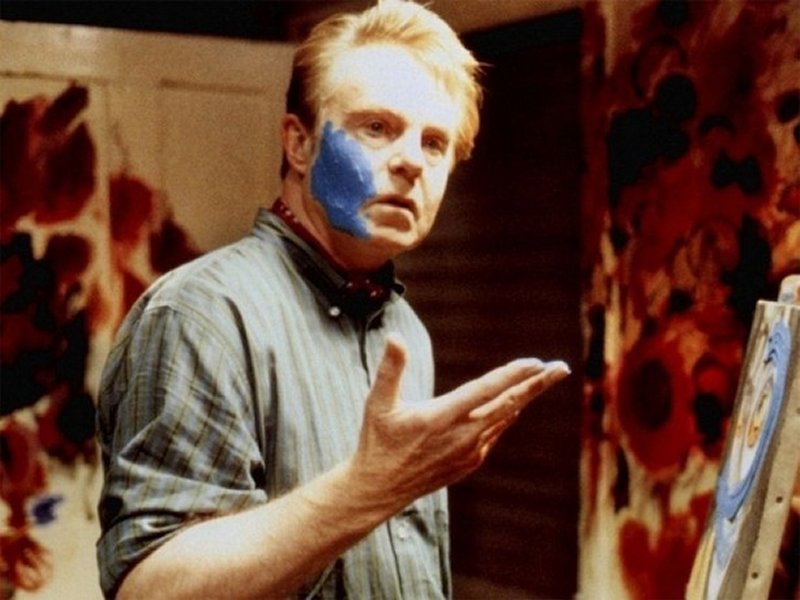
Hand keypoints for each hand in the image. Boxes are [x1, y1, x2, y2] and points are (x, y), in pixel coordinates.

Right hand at [351, 333, 570, 508]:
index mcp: (441, 417)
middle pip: (508, 404)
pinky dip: (507, 415)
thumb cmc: (378, 441)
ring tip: (544, 379)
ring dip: (525, 397)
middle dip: (536, 384)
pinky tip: (515, 404)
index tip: (536, 361)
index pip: (486, 390)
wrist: (380, 488)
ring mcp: (469, 451)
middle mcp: (461, 436)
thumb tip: (394, 337)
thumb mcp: (379, 403)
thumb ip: (390, 369)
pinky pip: (495, 433)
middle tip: (561, 367)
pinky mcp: (469, 462)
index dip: (513, 374)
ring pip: (505, 418)